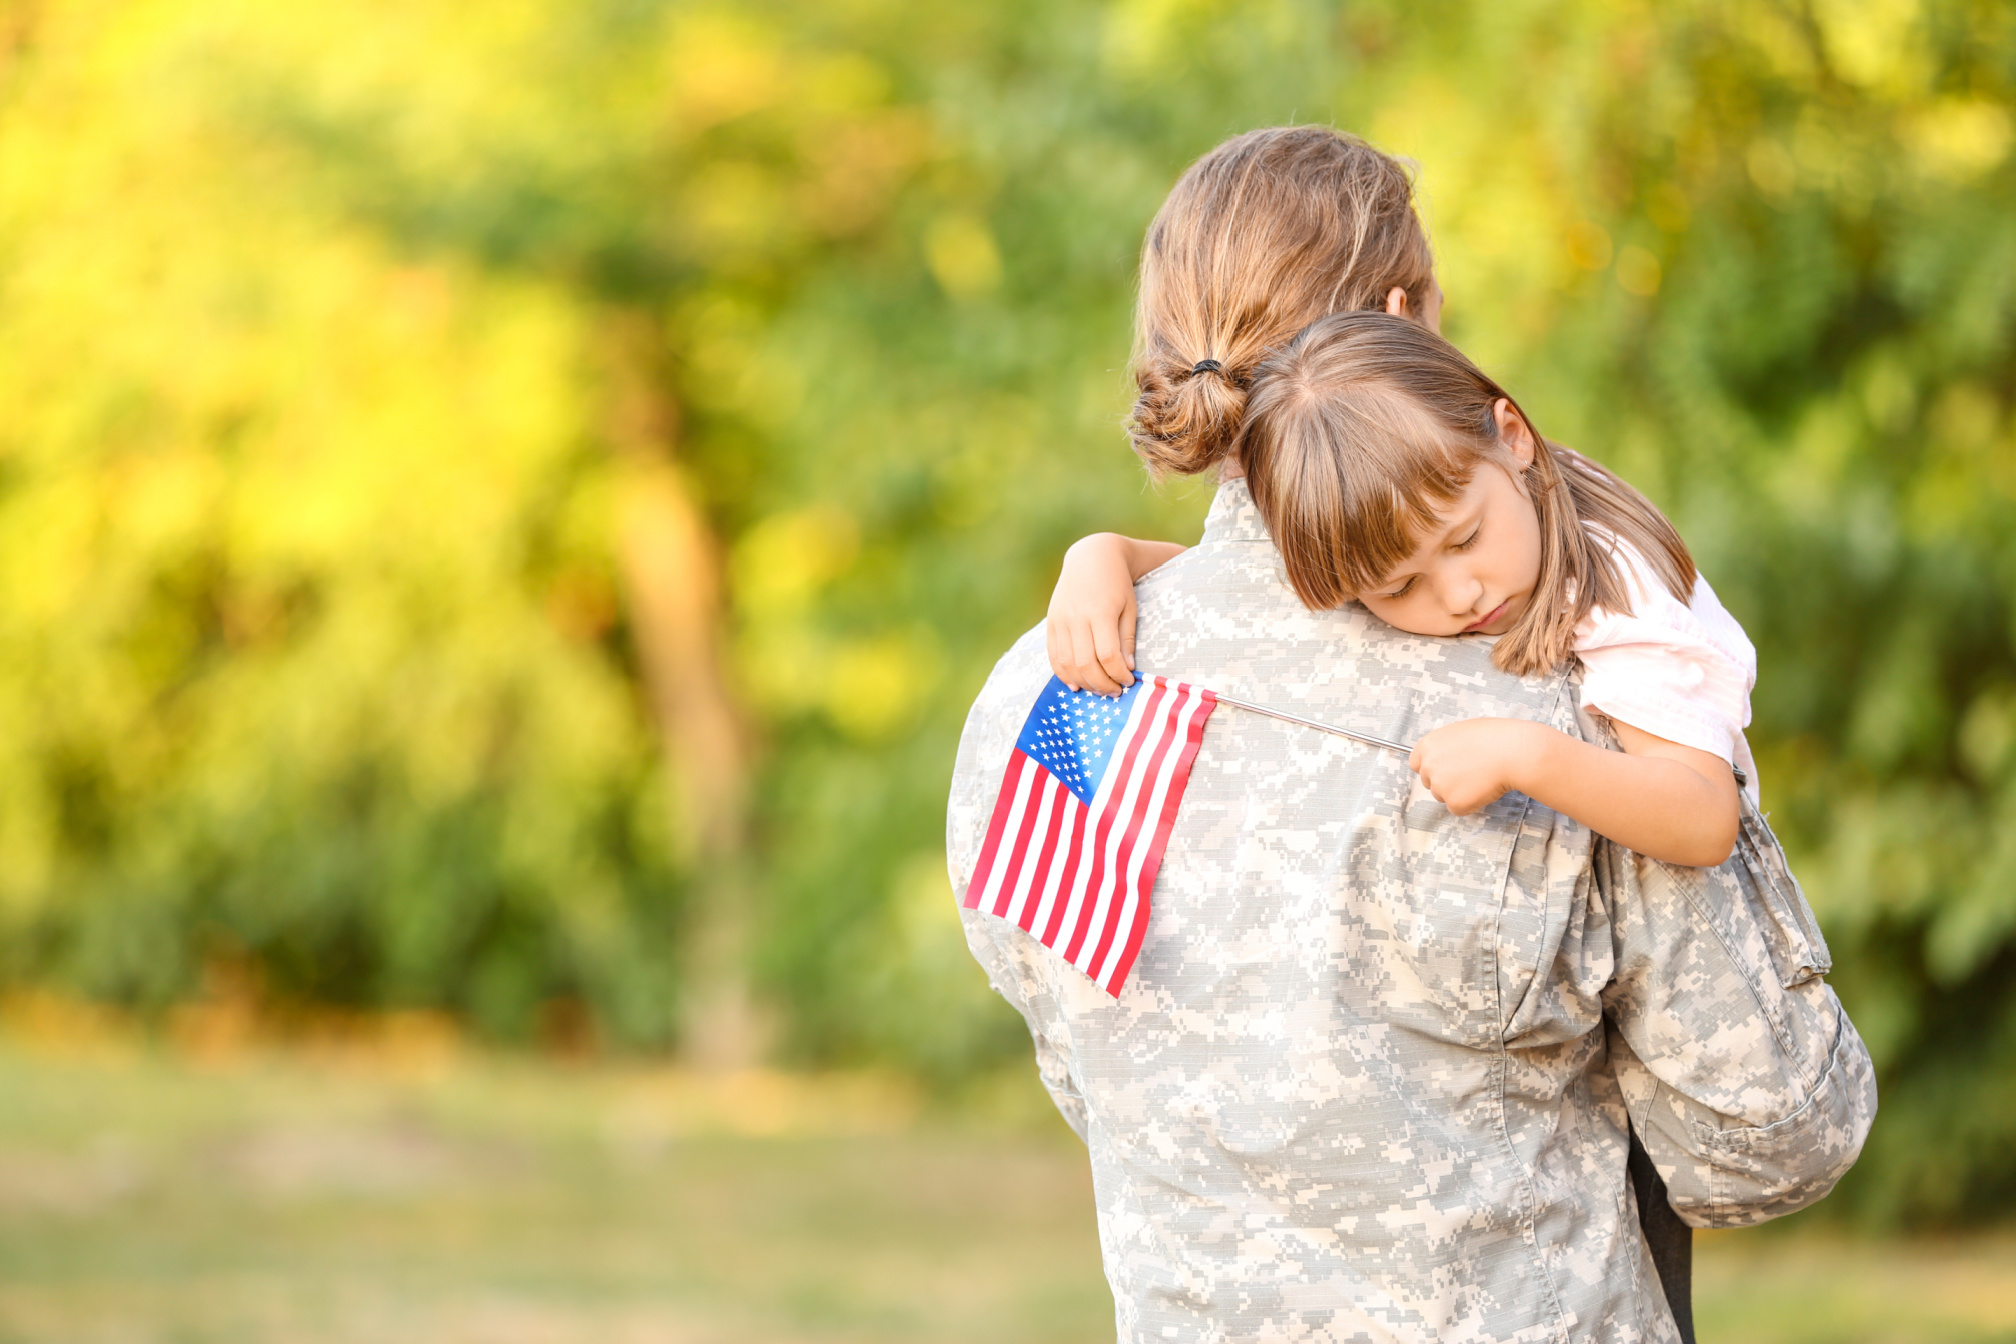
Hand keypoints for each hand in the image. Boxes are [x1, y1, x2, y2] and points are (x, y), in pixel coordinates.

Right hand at [1047, 535, 1137, 695]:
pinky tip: (1076, 685)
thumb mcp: (1129, 608)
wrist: (1091, 558)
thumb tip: (1126, 669)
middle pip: (1086, 663)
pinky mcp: (1051, 622)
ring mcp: (1060, 620)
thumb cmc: (1117, 584)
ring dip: (1084, 683)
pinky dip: (1063, 674)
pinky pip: (1053, 655)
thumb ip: (1127, 639)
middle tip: (1115, 692)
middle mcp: (1076, 617)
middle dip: (1102, 684)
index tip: (1129, 681)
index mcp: (1100, 612)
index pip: (1108, 655)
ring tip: (1098, 690)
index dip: (1119, 674)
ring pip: (1067, 663)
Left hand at [1407, 718, 1548, 814]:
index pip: (1416, 763)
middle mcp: (1428, 766)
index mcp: (1428, 745)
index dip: (1431, 767)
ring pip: (1443, 796)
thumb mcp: (1462, 732)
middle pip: (1429, 782)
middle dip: (1446, 781)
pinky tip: (1484, 789)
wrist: (1513, 752)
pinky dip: (1471, 803)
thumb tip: (1446, 757)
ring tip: (1480, 778)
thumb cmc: (1494, 737)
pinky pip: (1458, 808)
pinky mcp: (1454, 803)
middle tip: (1469, 774)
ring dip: (1458, 792)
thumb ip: (1446, 746)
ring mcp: (1440, 786)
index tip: (1444, 769)